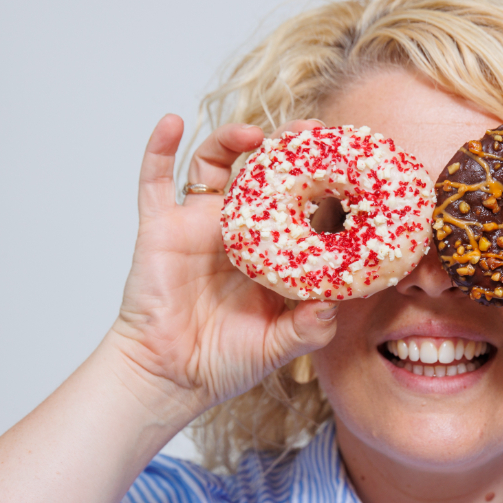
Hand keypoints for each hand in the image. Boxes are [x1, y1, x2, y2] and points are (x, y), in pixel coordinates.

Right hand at [108, 115, 337, 420]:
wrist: (169, 378)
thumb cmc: (225, 362)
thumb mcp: (277, 347)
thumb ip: (308, 329)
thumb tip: (331, 305)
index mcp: (273, 251)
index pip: (305, 205)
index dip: (324, 183)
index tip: (348, 164)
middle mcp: (240, 229)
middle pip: (264, 172)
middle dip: (287, 147)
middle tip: (310, 132)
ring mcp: (200, 224)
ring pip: (217, 165)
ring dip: (233, 140)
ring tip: (253, 135)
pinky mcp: (162, 228)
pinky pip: (155, 181)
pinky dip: (160, 149)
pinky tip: (171, 123)